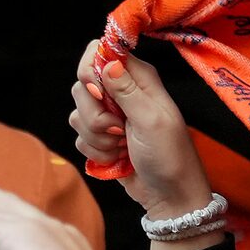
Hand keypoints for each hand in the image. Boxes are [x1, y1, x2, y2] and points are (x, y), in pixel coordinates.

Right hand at [66, 42, 213, 218]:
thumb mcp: (152, 121)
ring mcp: (110, 115)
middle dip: (94, 114)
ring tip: (124, 147)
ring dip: (97, 137)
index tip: (99, 94)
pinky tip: (118, 157)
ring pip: (78, 113)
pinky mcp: (101, 137)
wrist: (170, 197)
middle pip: (82, 86)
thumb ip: (127, 90)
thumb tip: (106, 62)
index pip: (98, 53)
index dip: (90, 72)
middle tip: (120, 129)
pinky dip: (96, 151)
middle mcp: (122, 92)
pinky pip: (79, 136)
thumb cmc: (171, 158)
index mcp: (139, 79)